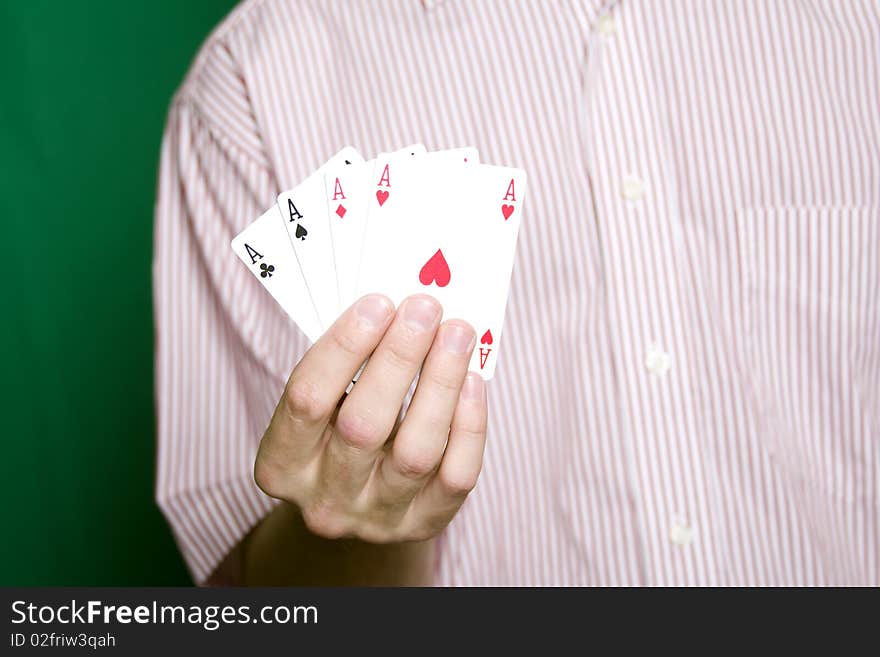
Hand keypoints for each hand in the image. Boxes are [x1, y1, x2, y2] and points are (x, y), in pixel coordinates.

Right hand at [254, 294, 487, 543]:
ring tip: (457, 334)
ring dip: (440, 382)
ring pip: (415, 450)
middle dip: (398, 357)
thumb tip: (397, 312)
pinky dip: (469, 425)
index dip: (343, 347)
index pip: (306, 399)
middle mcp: (325, 500)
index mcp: (281, 465)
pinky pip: (456, 475)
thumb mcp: (322, 408)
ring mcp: (376, 519)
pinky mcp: (424, 525)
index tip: (378, 303)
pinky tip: (472, 382)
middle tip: (425, 308)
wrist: (355, 507)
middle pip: (363, 425)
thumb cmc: (335, 437)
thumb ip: (347, 368)